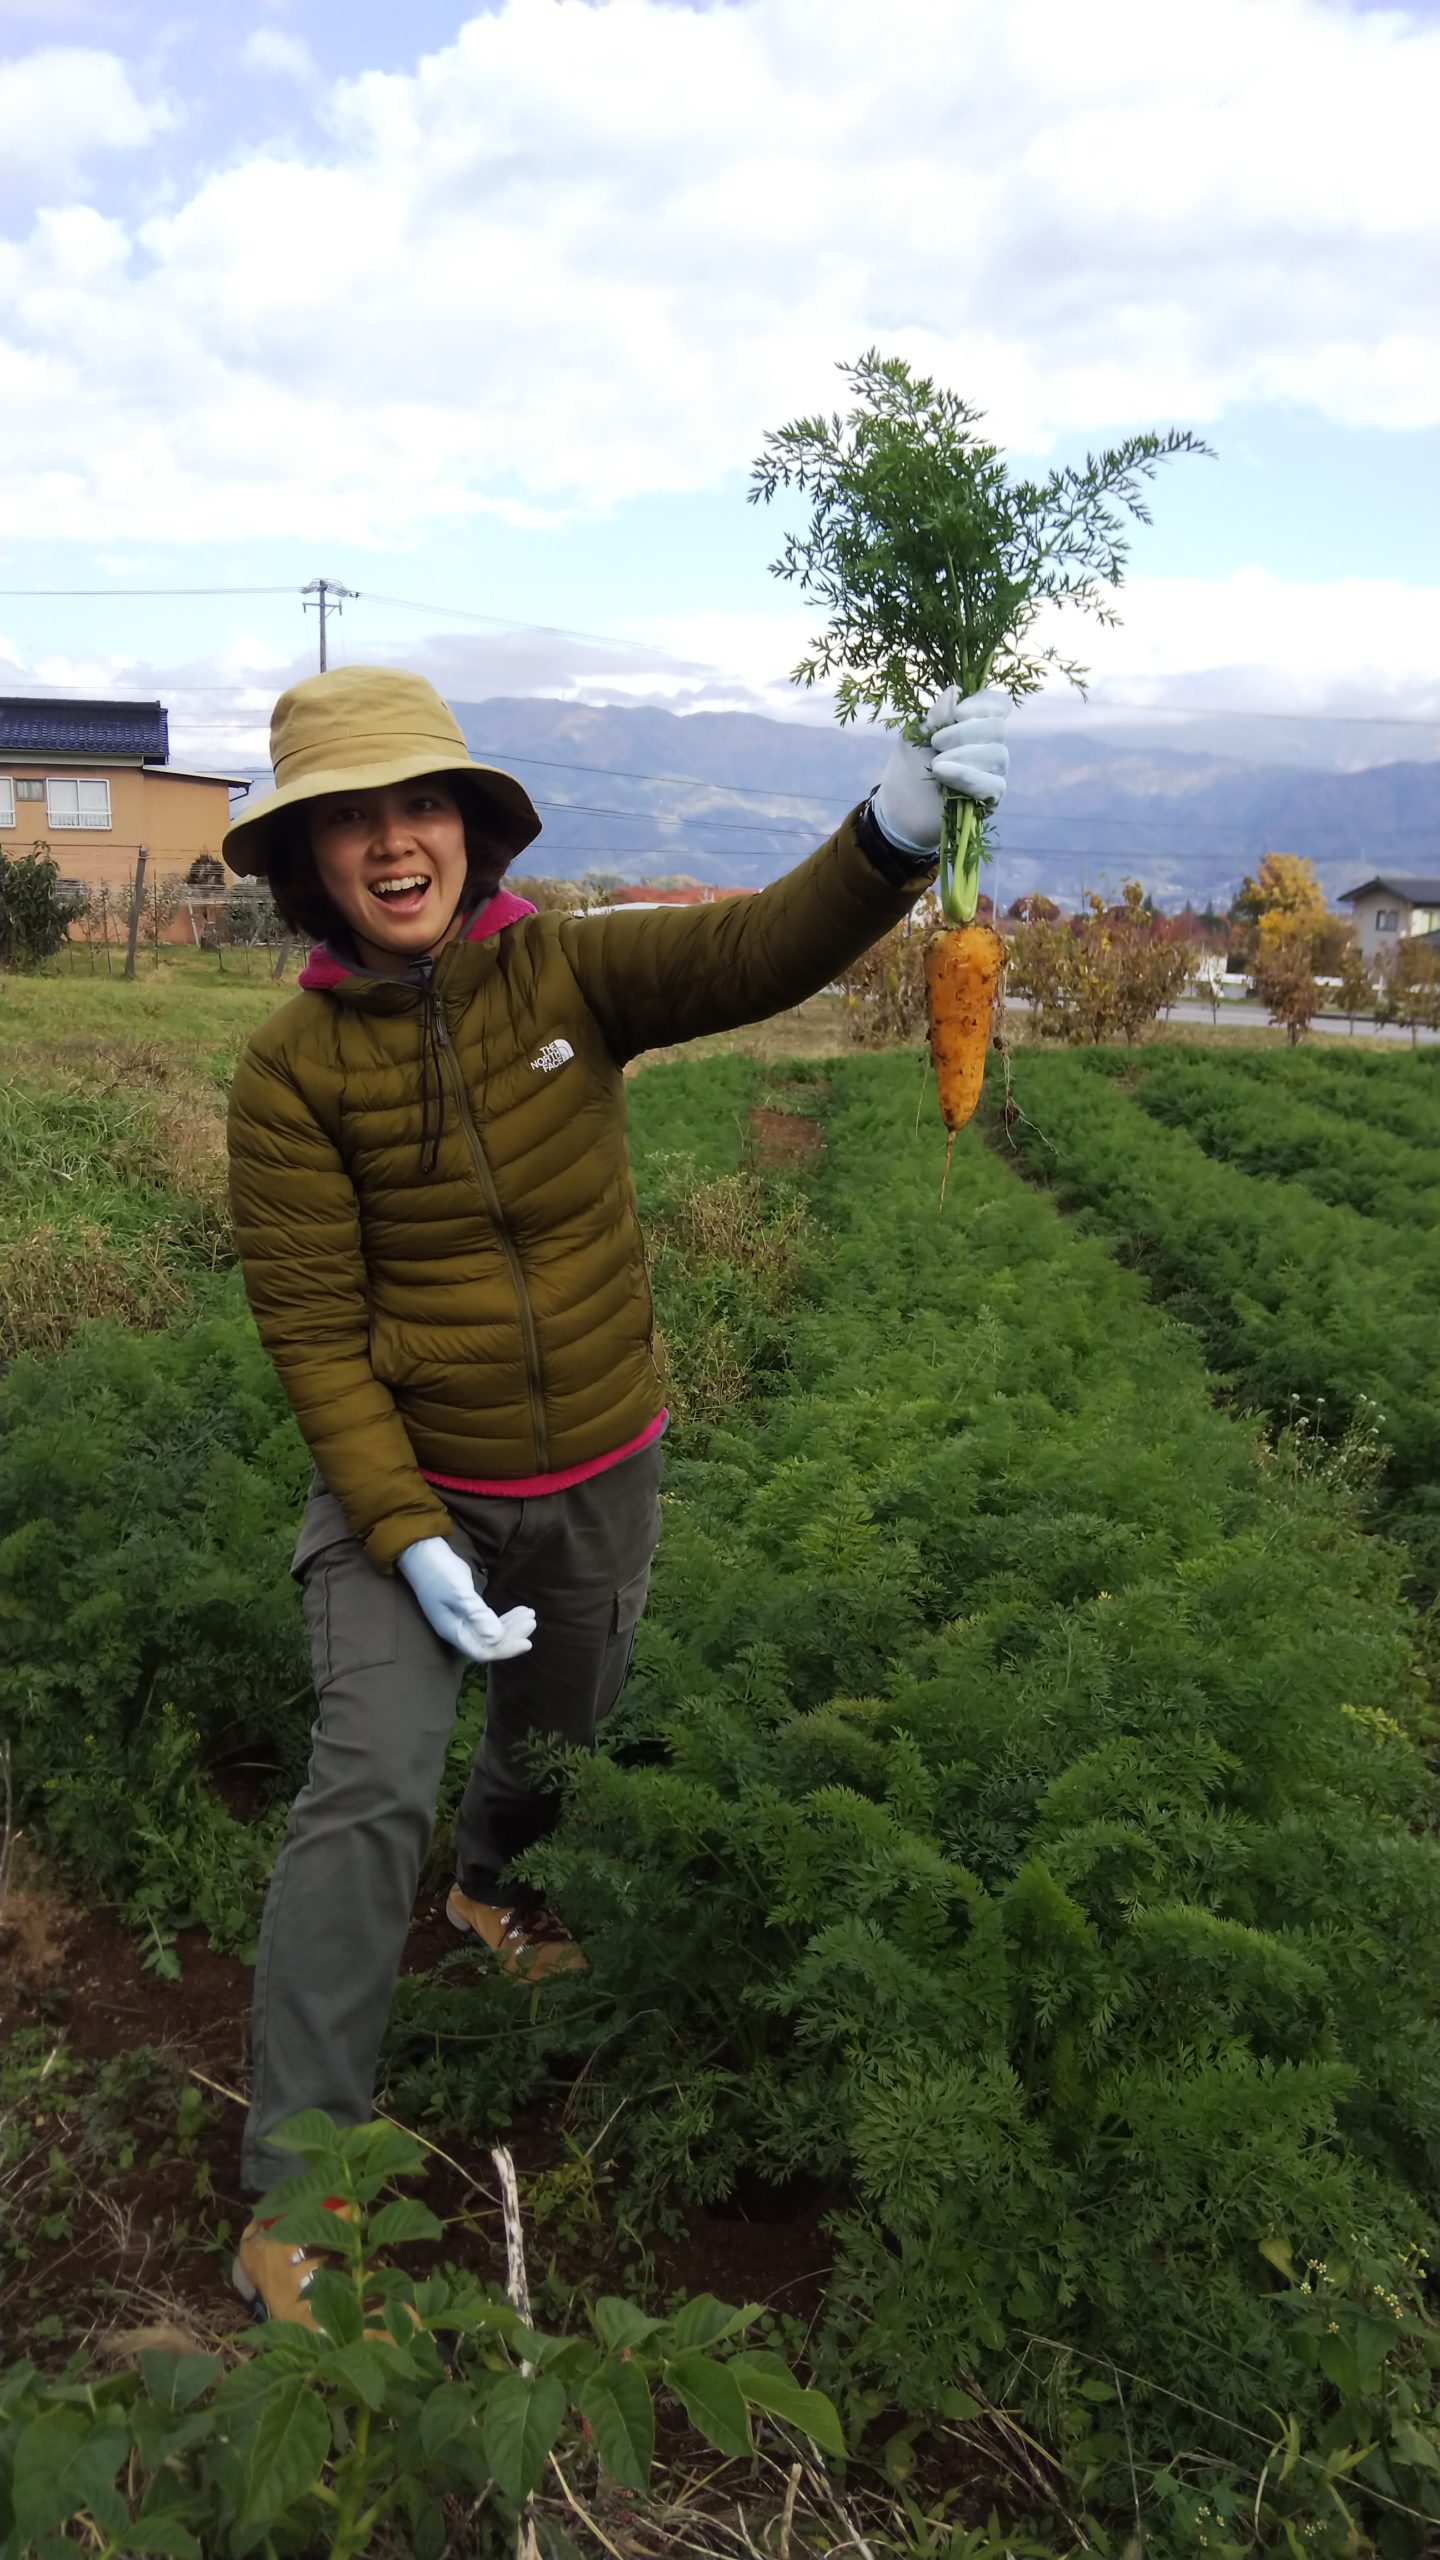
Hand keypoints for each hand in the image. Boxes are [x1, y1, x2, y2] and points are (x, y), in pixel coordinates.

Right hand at [398, 1538, 535, 1662]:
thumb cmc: (440, 1573)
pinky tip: (517, 1611)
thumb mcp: (459, 1593)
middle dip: (512, 1636)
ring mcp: (461, 1619)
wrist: (422, 1554)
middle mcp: (458, 1629)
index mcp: (454, 1631)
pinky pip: (488, 1620)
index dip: (505, 1650)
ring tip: (529, 1615)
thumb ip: (477, 1615)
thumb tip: (496, 1638)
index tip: (527, 1641)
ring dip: (511, 1626)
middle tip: (531, 1621)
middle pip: (489, 1643)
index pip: (483, 1651)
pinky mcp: (466, 1608)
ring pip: (490, 1632)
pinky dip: (504, 1618)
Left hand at [872, 688, 1010, 853]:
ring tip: (935, 765)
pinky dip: (968, 777)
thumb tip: (955, 691)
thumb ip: (937, 716)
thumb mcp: (915, 738)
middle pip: (997, 728)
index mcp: (973, 725)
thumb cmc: (906, 770)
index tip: (958, 712)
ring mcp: (992, 773)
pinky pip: (994, 784)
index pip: (998, 705)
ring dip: (965, 756)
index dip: (983, 704)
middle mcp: (988, 746)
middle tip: (935, 743)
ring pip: (998, 755)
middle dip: (965, 733)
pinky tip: (944, 774)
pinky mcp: (990, 799)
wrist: (897, 812)